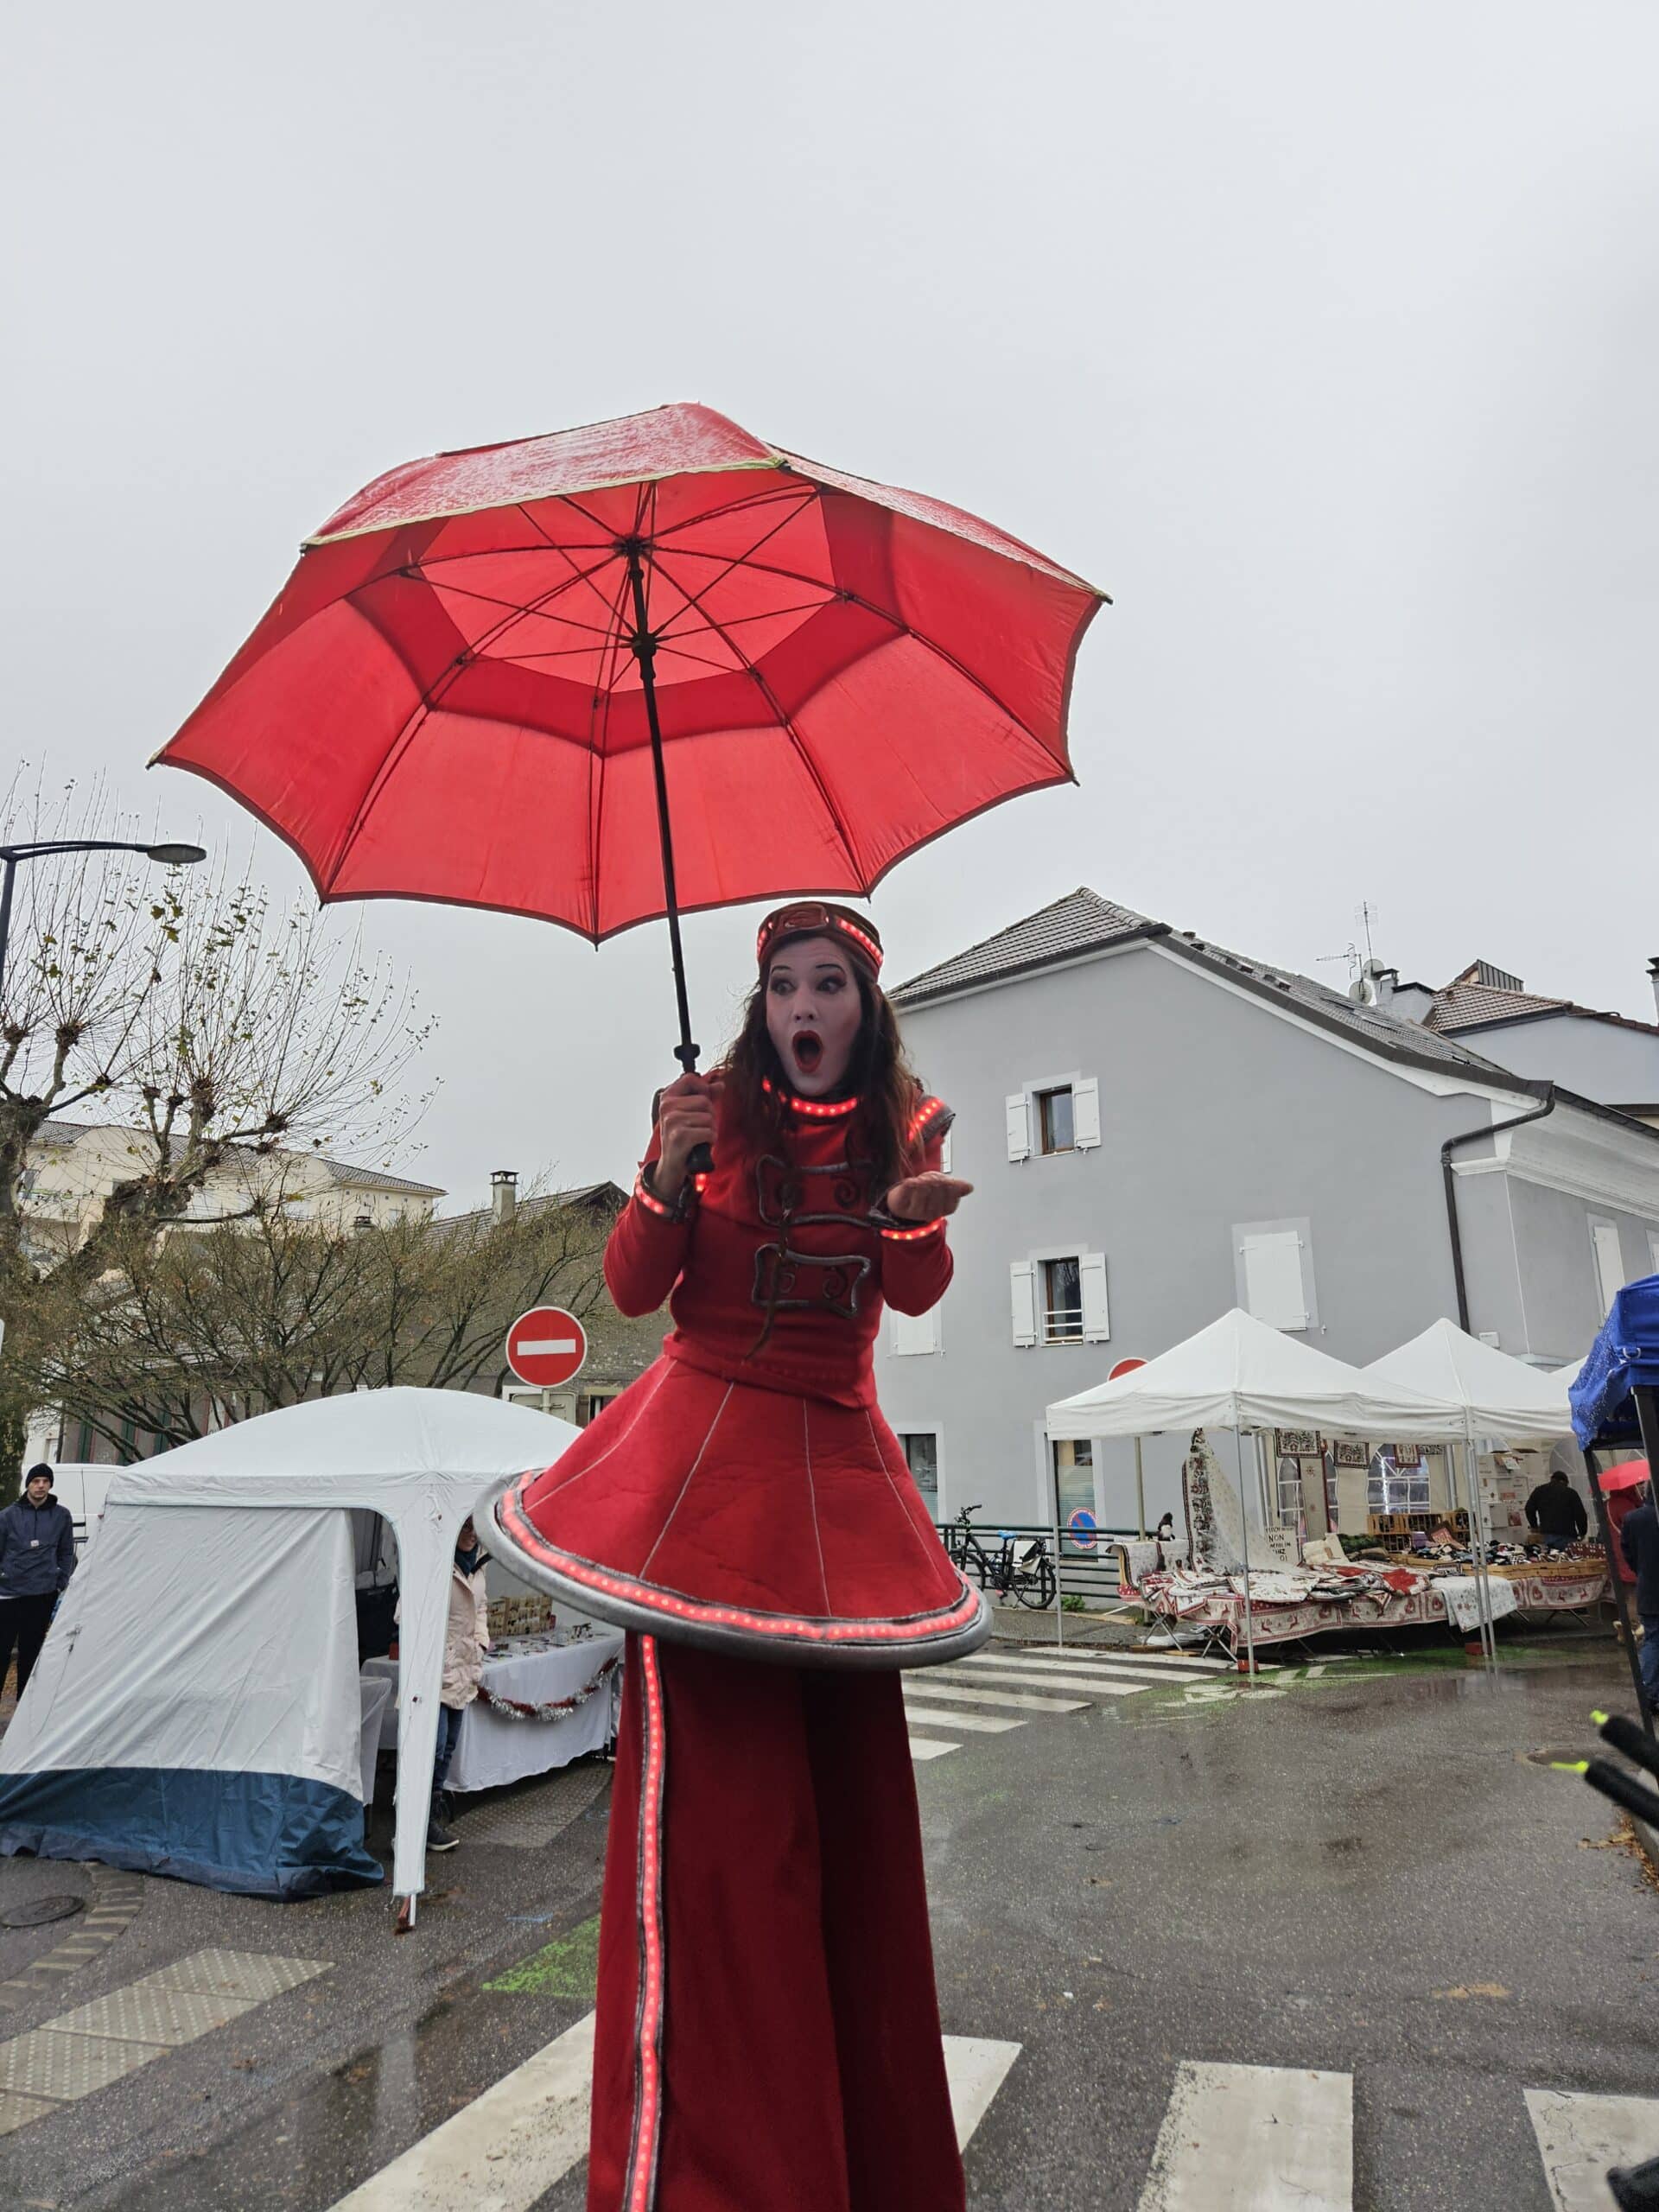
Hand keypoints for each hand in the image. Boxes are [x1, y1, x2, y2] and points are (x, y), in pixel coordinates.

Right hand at [655, 1072, 722, 1198]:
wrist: (671, 1165)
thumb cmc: (681, 1137)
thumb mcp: (689, 1113)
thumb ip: (705, 1096)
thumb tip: (720, 1084)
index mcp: (667, 1098)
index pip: (690, 1078)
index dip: (703, 1087)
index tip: (705, 1098)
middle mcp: (667, 1107)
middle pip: (704, 1100)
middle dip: (709, 1115)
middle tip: (699, 1127)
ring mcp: (672, 1121)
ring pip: (708, 1117)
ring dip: (710, 1130)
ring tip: (698, 1137)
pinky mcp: (680, 1136)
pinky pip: (709, 1132)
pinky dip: (710, 1140)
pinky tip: (700, 1144)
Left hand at [883, 1172, 972, 1222]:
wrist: (904, 1197)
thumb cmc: (927, 1190)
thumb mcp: (945, 1185)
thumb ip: (957, 1186)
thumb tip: (970, 1188)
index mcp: (944, 1210)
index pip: (951, 1198)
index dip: (950, 1186)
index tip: (947, 1181)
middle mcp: (931, 1214)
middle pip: (937, 1192)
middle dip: (936, 1181)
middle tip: (933, 1178)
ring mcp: (915, 1212)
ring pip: (922, 1190)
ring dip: (923, 1181)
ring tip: (923, 1179)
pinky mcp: (901, 1206)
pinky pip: (908, 1191)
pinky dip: (910, 1183)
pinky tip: (912, 1180)